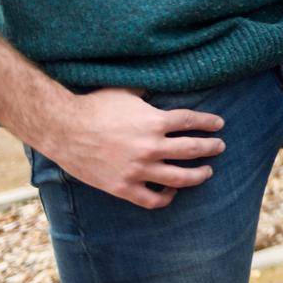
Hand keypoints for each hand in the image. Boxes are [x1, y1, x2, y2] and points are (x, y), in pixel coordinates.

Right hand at [39, 88, 224, 208]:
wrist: (63, 129)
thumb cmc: (94, 106)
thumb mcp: (125, 92)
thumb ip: (148, 92)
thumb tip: (161, 83)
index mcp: (154, 121)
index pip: (192, 120)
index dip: (209, 122)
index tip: (219, 124)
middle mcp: (150, 146)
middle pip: (193, 149)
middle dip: (211, 148)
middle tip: (219, 147)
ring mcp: (138, 169)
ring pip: (180, 177)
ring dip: (198, 175)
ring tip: (206, 172)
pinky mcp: (123, 187)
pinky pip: (152, 199)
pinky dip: (166, 197)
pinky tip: (172, 191)